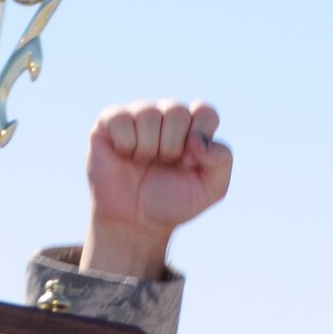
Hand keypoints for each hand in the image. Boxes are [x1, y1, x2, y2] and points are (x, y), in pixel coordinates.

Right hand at [82, 100, 231, 279]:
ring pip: (149, 114)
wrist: (135, 222)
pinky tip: (125, 156)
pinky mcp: (110, 121)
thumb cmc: (172, 202)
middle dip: (172, 146)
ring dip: (148, 148)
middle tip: (164, 165)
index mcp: (192, 128)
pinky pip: (122, 119)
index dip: (200, 136)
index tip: (190, 162)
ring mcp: (138, 115)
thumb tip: (197, 140)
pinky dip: (126, 145)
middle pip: (177, 111)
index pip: (205, 111)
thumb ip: (222, 161)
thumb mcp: (211, 189)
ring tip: (144, 163)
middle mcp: (166, 116)